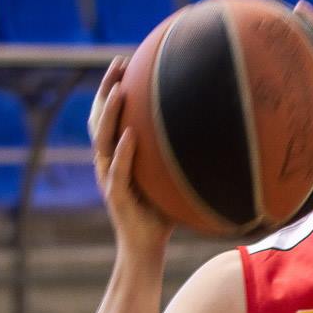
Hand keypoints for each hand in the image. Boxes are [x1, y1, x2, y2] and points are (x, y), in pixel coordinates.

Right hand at [89, 59, 173, 267]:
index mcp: (116, 157)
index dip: (111, 88)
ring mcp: (109, 179)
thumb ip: (179, 157)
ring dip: (109, 114)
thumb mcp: (170, 179)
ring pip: (102, 141)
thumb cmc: (161, 215)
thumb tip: (213, 133)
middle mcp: (107, 164)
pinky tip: (130, 135)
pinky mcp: (116, 197)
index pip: (109, 116)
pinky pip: (117, 171)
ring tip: (118, 91)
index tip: (124, 61)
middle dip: (106, 89)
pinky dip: (123, 152)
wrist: (146, 250)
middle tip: (118, 63)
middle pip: (99, 119)